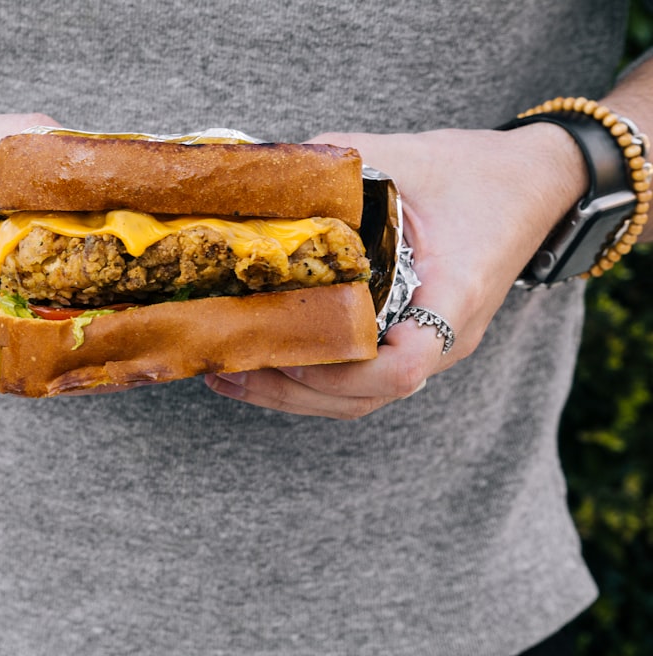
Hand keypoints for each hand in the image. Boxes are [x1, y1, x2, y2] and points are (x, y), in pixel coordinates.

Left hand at [205, 125, 586, 417]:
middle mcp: (445, 337)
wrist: (528, 185)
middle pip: (364, 395)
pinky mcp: (408, 343)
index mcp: (454, 294)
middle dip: (290, 390)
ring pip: (355, 399)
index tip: (293, 351)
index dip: (346, 371)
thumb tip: (260, 174)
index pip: (407, 365)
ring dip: (289, 395)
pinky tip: (259, 364)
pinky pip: (356, 382)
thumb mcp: (405, 157)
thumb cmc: (474, 171)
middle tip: (228, 366)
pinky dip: (307, 381)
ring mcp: (428, 347)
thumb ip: (337, 166)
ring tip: (227, 374)